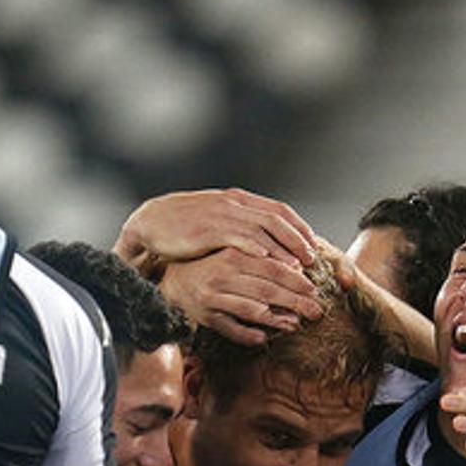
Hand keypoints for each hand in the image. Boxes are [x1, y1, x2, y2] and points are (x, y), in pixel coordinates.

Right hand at [114, 188, 317, 276]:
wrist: (152, 221)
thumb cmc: (184, 225)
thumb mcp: (217, 220)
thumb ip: (239, 224)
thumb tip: (263, 239)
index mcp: (238, 200)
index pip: (278, 210)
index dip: (298, 227)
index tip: (313, 244)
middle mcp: (235, 204)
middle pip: (277, 219)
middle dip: (297, 238)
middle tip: (312, 258)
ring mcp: (223, 215)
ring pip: (263, 228)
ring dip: (283, 247)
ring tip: (298, 265)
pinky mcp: (210, 229)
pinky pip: (239, 237)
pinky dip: (257, 248)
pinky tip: (269, 261)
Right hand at [158, 247, 323, 343]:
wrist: (171, 280)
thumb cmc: (209, 266)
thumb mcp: (232, 254)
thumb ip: (260, 259)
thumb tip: (297, 266)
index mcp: (233, 256)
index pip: (271, 267)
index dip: (295, 279)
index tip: (314, 289)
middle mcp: (222, 275)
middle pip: (266, 289)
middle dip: (295, 301)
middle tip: (316, 311)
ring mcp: (212, 297)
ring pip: (250, 310)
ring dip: (275, 319)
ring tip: (294, 325)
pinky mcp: (205, 317)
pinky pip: (229, 329)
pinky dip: (246, 335)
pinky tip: (262, 339)